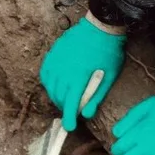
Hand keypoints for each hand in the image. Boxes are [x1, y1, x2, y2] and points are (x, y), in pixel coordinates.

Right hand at [39, 15, 125, 132]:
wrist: (100, 27)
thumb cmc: (108, 53)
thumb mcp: (109, 77)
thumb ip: (96, 96)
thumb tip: (86, 114)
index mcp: (79, 77)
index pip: (71, 103)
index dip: (69, 117)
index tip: (69, 127)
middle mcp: (64, 70)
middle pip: (59, 97)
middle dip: (65, 107)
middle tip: (72, 111)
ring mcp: (56, 61)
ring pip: (50, 87)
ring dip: (57, 97)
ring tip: (65, 99)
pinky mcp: (52, 55)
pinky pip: (45, 74)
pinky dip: (49, 83)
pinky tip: (55, 86)